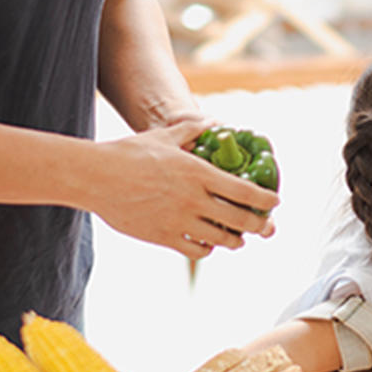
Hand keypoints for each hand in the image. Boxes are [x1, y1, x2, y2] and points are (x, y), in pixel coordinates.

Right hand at [87, 121, 279, 258]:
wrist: (97, 177)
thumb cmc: (130, 153)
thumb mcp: (165, 136)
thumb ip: (193, 129)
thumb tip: (213, 122)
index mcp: (198, 173)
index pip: (244, 191)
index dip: (264, 200)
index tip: (274, 202)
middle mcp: (193, 199)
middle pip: (239, 220)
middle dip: (259, 226)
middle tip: (267, 227)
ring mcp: (178, 220)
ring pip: (220, 239)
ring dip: (235, 240)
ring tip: (239, 238)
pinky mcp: (163, 236)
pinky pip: (195, 249)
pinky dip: (207, 249)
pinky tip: (209, 243)